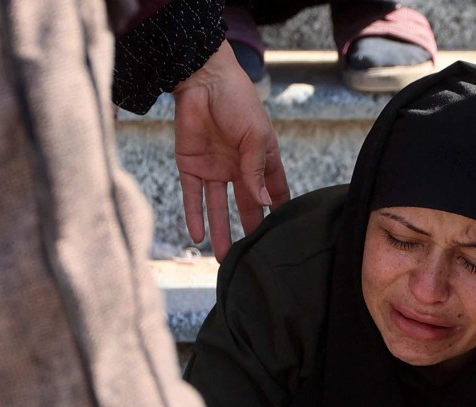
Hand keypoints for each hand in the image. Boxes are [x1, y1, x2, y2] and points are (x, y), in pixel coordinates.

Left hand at [172, 41, 290, 261]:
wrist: (202, 80)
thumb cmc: (238, 101)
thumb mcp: (255, 138)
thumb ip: (256, 172)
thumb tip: (262, 204)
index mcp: (262, 159)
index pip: (274, 192)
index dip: (278, 211)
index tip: (284, 236)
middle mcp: (239, 168)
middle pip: (246, 205)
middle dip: (249, 228)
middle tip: (254, 255)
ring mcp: (215, 168)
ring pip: (218, 207)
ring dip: (221, 231)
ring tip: (225, 257)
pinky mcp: (191, 166)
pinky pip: (193, 196)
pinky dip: (194, 216)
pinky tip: (197, 236)